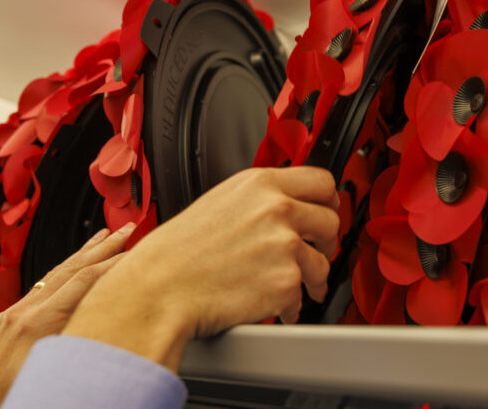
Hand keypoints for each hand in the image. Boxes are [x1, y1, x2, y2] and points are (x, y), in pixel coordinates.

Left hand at [0, 224, 134, 408]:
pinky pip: (42, 283)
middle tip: (126, 229)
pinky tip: (74, 264)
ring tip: (103, 236)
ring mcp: (15, 312)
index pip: (85, 280)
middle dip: (103, 246)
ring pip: (56, 272)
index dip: (114, 263)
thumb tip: (116, 321)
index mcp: (39, 323)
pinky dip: (64, 269)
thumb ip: (85, 339)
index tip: (135, 252)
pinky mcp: (10, 317)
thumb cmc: (16, 396)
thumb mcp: (60, 367)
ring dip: (84, 252)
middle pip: (72, 267)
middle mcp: (25, 311)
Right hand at [63, 166, 339, 371]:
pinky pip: (302, 296)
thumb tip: (289, 205)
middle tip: (318, 251)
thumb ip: (259, 199)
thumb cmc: (176, 254)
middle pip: (331, 219)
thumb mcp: (220, 202)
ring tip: (298, 287)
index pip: (321, 182)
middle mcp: (277, 209)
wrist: (156, 291)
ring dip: (313, 278)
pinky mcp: (286, 281)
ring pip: (323, 261)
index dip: (328, 200)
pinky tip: (273, 305)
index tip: (327, 210)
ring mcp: (284, 244)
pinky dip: (290, 306)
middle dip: (326, 240)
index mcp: (260, 184)